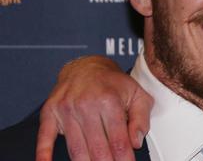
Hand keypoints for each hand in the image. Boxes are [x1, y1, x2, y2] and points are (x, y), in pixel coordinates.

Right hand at [36, 56, 153, 160]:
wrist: (86, 66)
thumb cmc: (113, 83)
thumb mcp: (137, 94)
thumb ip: (141, 119)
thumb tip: (135, 142)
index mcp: (109, 100)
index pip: (118, 140)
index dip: (123, 158)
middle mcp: (85, 104)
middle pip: (97, 148)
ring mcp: (66, 109)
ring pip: (76, 148)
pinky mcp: (50, 112)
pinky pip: (44, 137)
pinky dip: (44, 154)